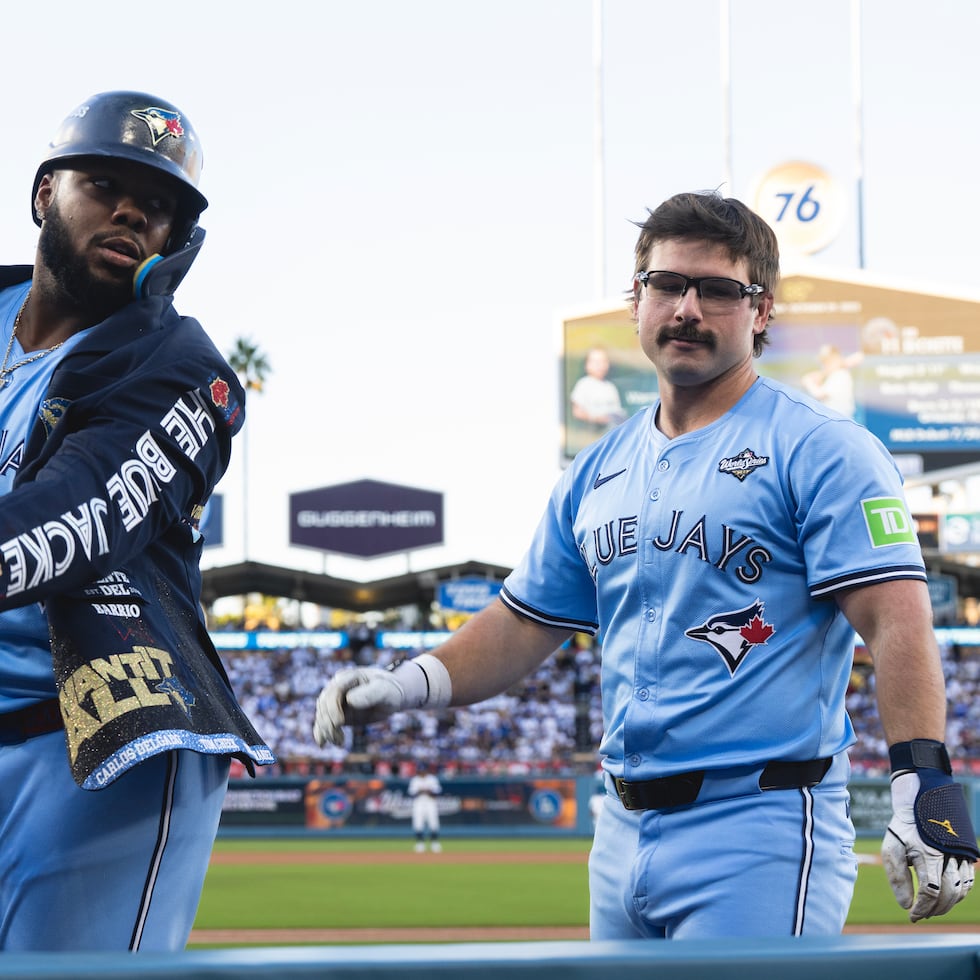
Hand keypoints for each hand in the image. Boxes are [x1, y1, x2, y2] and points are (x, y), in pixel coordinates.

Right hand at [312, 667, 406, 747]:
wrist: (393, 696)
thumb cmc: (391, 690)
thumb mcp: (385, 690)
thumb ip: (370, 693)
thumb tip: (350, 700)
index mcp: (349, 677)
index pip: (334, 691)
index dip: (333, 708)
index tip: (340, 723)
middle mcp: (338, 686)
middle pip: (324, 704)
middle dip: (328, 722)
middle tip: (340, 739)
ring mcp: (336, 700)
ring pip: (322, 714)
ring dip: (326, 730)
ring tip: (339, 742)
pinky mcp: (337, 712)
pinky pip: (323, 721)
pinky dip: (320, 732)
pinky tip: (322, 744)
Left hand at [881, 771, 976, 921]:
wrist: (920, 802)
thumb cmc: (904, 827)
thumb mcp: (892, 848)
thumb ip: (897, 877)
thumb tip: (906, 905)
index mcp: (929, 854)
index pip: (931, 891)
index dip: (923, 908)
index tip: (912, 916)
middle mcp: (950, 856)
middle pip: (949, 894)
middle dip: (935, 909)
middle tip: (921, 914)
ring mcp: (961, 855)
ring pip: (962, 890)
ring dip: (948, 904)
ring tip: (931, 908)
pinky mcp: (967, 855)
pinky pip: (968, 881)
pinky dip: (959, 894)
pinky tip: (945, 897)